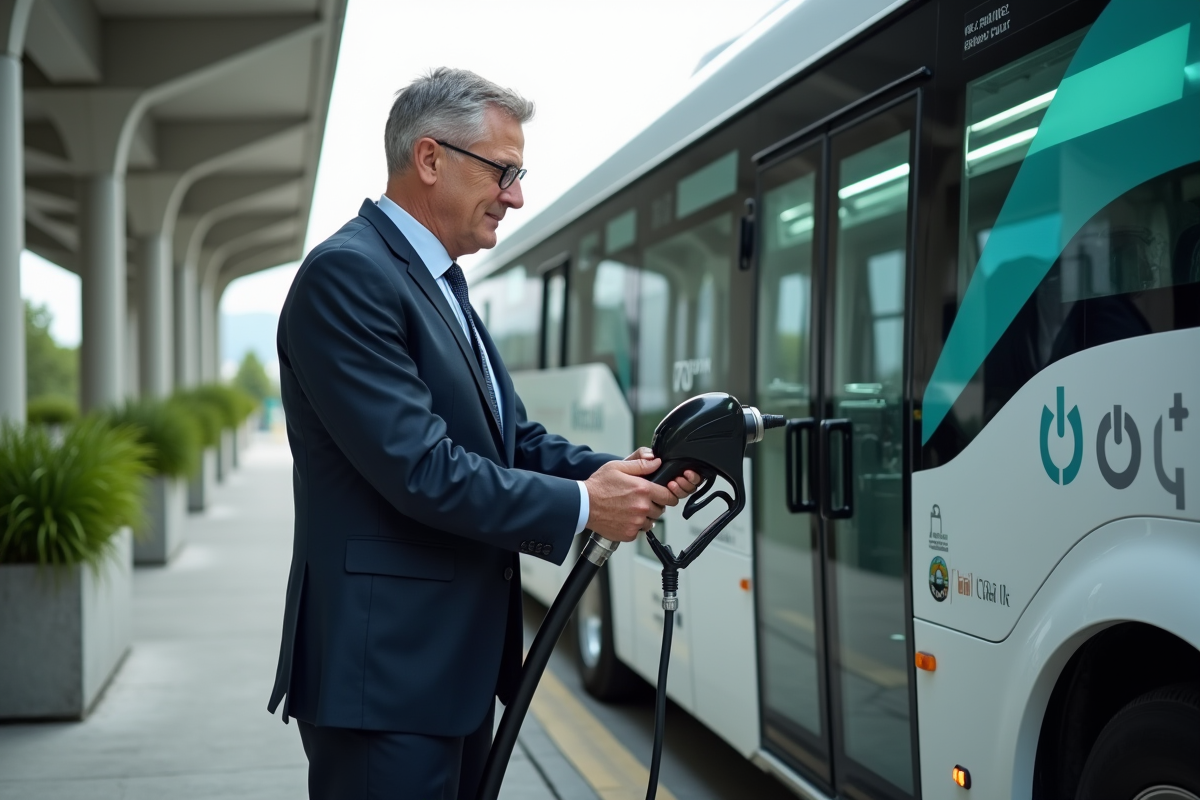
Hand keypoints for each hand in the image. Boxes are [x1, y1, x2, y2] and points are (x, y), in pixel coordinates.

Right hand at [583, 450, 702, 542]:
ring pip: (651, 522)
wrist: (583, 505)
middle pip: (660, 510)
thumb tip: (656, 462)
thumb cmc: (598, 486)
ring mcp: (636, 522)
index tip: (662, 494)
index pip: (670, 496)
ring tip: (630, 509)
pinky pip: (639, 531)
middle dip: (653, 505)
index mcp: (643, 489)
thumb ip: (640, 464)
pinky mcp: (629, 534)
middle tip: (639, 500)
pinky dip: (634, 526)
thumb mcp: (618, 467)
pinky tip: (624, 517)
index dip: (667, 494)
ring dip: (644, 516)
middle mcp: (642, 507)